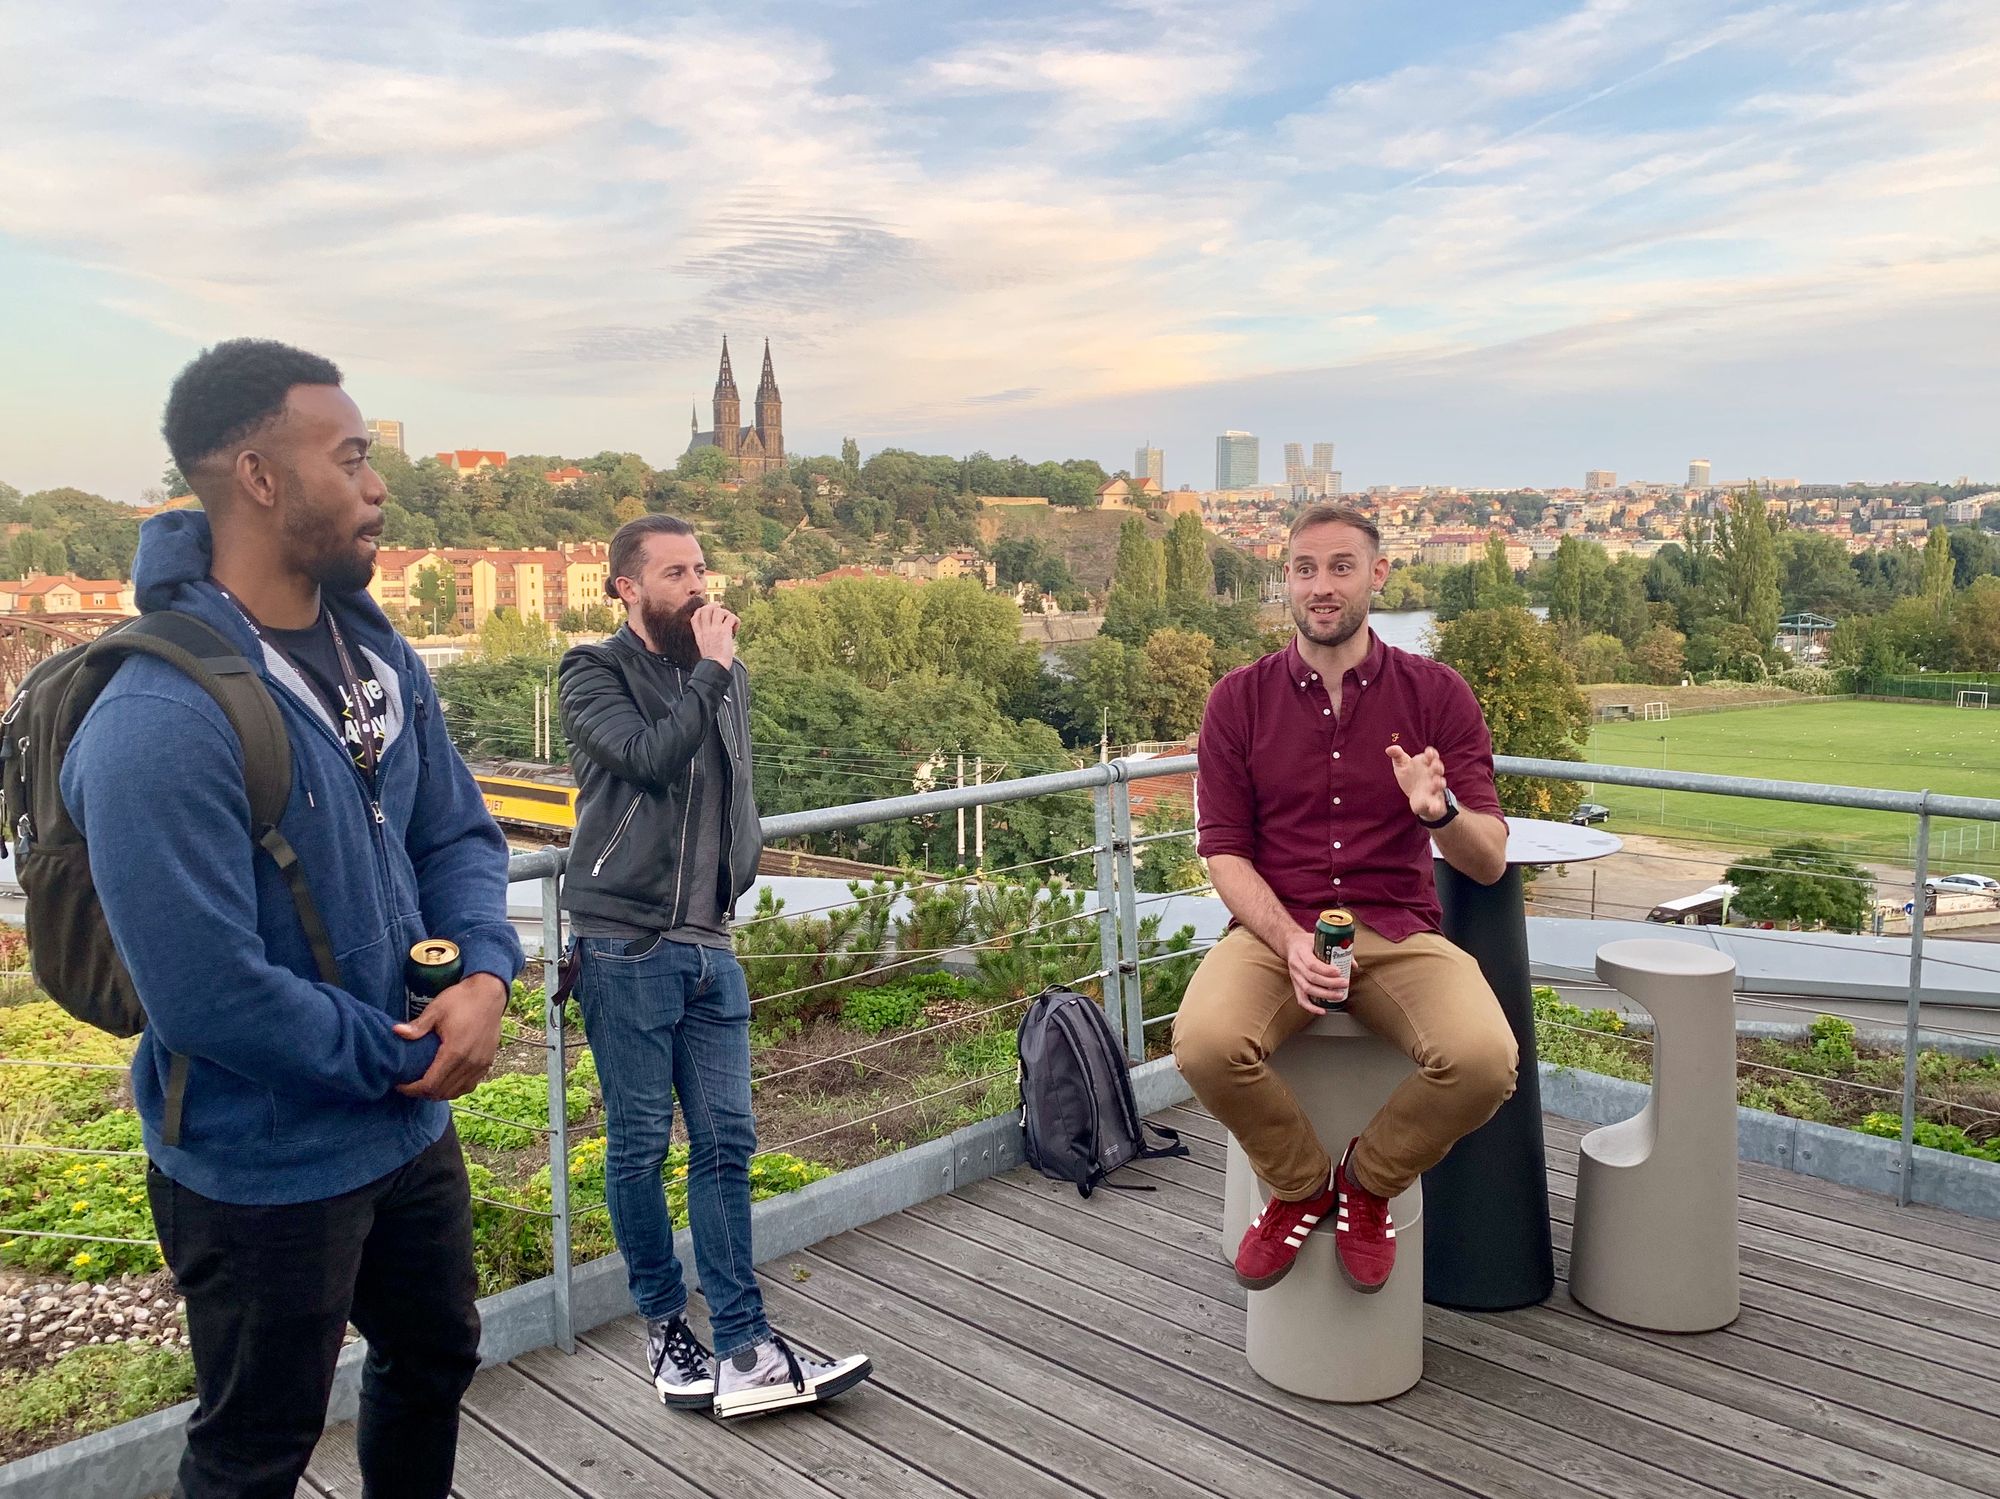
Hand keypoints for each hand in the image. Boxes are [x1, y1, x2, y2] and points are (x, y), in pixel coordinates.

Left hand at [394, 972, 506, 1099]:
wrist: (490, 993)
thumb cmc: (461, 1000)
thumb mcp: (436, 1009)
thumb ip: (418, 1026)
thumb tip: (396, 1031)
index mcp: (455, 1052)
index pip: (430, 1084)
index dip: (412, 1089)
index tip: (400, 1085)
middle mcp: (469, 1063)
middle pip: (442, 1092)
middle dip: (422, 1093)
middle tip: (409, 1085)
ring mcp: (480, 1065)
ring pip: (456, 1092)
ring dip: (439, 1093)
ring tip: (425, 1085)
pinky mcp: (487, 1063)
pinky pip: (469, 1085)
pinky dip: (455, 1089)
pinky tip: (446, 1081)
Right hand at [691, 603, 739, 669]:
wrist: (715, 667)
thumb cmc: (712, 661)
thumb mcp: (703, 648)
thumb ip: (706, 639)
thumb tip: (713, 636)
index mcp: (699, 634)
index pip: (695, 616)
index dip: (702, 610)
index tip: (710, 613)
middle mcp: (705, 629)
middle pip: (706, 608)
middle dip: (715, 607)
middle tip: (723, 613)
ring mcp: (714, 629)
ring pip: (719, 610)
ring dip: (727, 614)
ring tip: (730, 624)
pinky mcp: (724, 631)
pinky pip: (731, 617)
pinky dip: (736, 621)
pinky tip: (735, 630)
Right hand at [1284, 928, 1349, 1015]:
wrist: (1291, 944)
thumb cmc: (1307, 942)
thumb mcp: (1320, 940)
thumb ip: (1336, 950)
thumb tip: (1353, 965)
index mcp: (1301, 952)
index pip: (1312, 964)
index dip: (1326, 970)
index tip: (1339, 972)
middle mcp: (1296, 965)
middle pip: (1312, 978)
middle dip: (1330, 983)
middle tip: (1344, 984)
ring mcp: (1294, 976)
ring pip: (1308, 989)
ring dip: (1325, 994)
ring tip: (1339, 995)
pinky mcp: (1295, 985)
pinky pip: (1301, 999)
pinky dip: (1312, 1007)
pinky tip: (1323, 1010)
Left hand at [1386, 744, 1447, 822]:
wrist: (1415, 796)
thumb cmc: (1410, 777)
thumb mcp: (1402, 765)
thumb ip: (1397, 755)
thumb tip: (1389, 749)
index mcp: (1426, 764)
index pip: (1431, 756)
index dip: (1431, 754)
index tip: (1428, 752)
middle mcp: (1432, 775)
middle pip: (1438, 769)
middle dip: (1437, 766)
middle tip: (1435, 765)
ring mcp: (1434, 788)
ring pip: (1440, 784)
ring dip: (1439, 783)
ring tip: (1437, 781)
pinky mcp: (1433, 801)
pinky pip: (1437, 804)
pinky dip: (1437, 806)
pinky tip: (1435, 808)